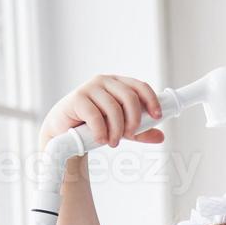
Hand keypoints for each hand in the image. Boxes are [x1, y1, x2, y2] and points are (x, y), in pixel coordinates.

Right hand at [40, 74, 165, 151]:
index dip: (151, 100)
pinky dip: (101, 132)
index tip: (157, 116)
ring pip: (114, 108)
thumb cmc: (95, 125)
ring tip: (113, 142)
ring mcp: (90, 88)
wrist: (64, 131)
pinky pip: (96, 116)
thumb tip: (161, 137)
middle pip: (130, 97)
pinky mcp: (77, 98)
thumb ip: (141, 132)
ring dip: (117, 130)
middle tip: (131, 135)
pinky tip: (100, 140)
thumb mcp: (122, 129)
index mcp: (118, 84)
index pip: (140, 86)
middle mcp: (105, 81)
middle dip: (134, 119)